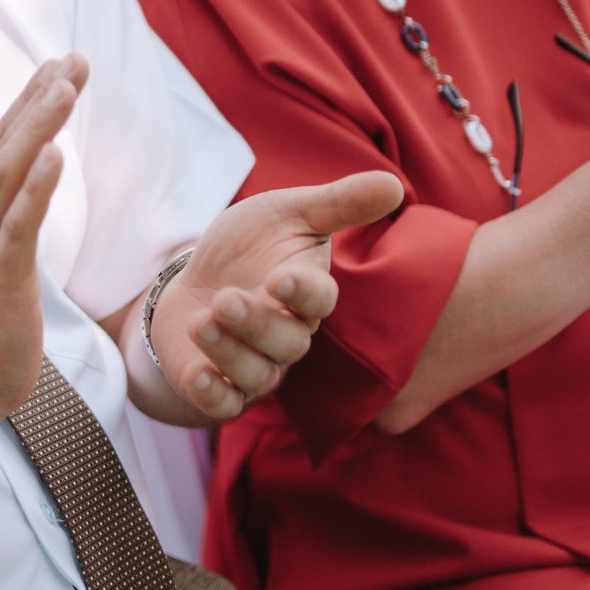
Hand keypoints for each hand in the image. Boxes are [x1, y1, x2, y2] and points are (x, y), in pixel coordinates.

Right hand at [0, 56, 84, 430]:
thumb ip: (5, 240)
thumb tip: (22, 216)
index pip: (3, 151)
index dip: (29, 107)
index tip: (58, 69)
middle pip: (4, 146)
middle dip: (39, 98)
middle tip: (72, 57)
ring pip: (8, 174)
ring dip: (37, 126)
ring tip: (64, 84)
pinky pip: (17, 227)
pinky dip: (36, 188)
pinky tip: (56, 154)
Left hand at [147, 171, 404, 420]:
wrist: (196, 281)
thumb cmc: (247, 247)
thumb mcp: (286, 214)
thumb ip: (337, 204)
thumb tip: (393, 184)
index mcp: (305, 293)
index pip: (318, 300)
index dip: (304, 292)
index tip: (281, 278)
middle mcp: (286, 335)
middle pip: (286, 342)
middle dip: (255, 324)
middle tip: (226, 300)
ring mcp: (254, 364)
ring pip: (256, 374)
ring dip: (229, 353)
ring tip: (201, 323)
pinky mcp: (219, 386)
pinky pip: (226, 406)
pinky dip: (213, 396)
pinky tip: (198, 377)